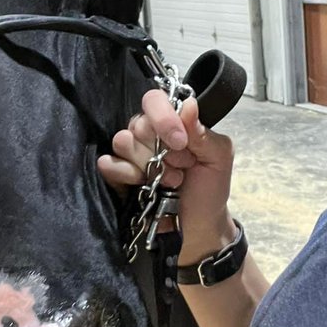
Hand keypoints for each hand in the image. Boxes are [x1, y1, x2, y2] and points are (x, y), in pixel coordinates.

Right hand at [97, 90, 236, 261]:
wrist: (197, 227)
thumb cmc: (210, 188)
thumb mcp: (219, 157)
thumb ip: (203, 131)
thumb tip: (188, 104)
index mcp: (171, 122)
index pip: (154, 100)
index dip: (164, 118)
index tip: (181, 142)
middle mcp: (147, 133)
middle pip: (138, 123)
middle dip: (162, 150)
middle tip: (181, 167)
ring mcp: (130, 154)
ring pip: (122, 141)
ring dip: (148, 165)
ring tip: (169, 181)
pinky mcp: (116, 175)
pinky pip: (108, 163)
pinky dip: (126, 174)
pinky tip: (143, 185)